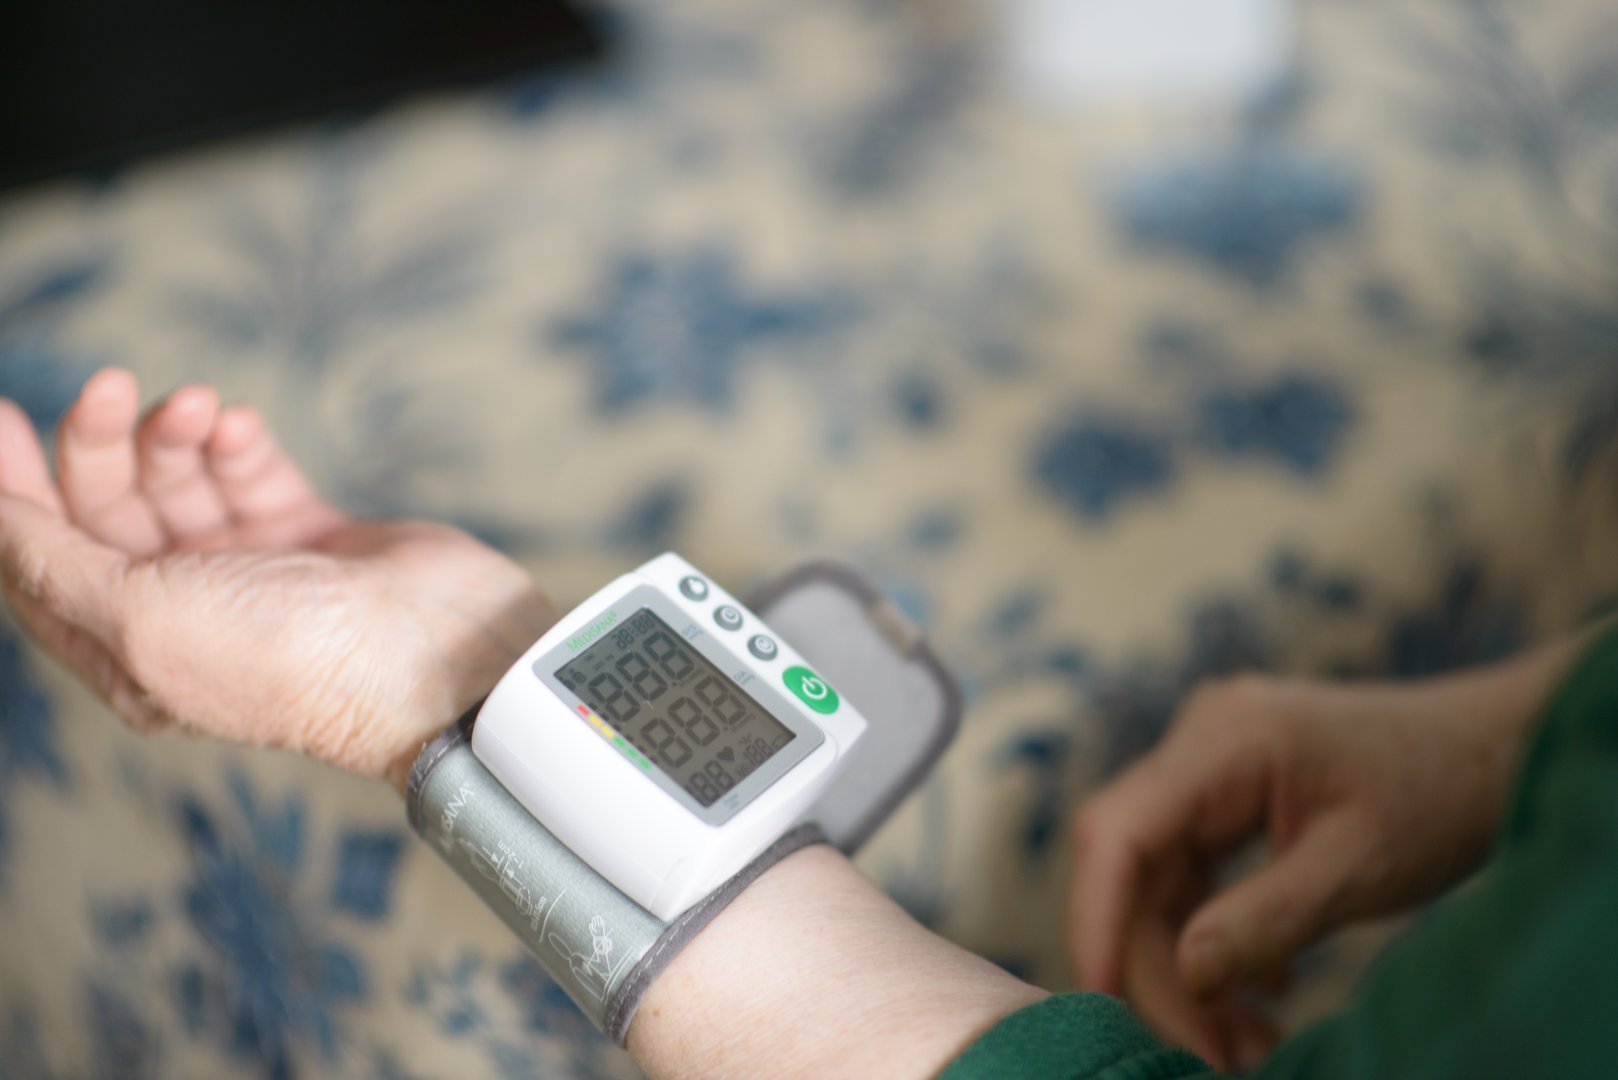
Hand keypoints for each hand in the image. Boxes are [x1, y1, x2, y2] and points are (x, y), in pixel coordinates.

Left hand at [0, 368, 555, 789]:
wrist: (433, 655)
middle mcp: (182, 609)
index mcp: (128, 649)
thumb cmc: (291, 659)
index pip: (40, 557)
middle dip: (103, 440)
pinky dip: (238, 444)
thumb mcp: (141, 619)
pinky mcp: (310, 535)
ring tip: (204, 406)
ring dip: (177, 431)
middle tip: (114, 386)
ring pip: (178, 479)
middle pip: (106, 506)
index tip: (0, 412)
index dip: (11, 487)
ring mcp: (250, 570)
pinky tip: (242, 426)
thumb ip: (48, 563)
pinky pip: (250, 472)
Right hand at [1065, 659, 1571, 1070]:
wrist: (1495, 744)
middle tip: (1208, 1056)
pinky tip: (1265, 991)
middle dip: (1159, 968)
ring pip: (1157, 878)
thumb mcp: (1359, 868)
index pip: (1116, 831)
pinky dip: (1215, 935)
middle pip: (1132, 867)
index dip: (1093, 918)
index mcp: (1223, 740)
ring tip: (1240, 1045)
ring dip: (1187, 965)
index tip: (1099, 999)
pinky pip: (1192, 871)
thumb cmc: (1441, 790)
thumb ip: (1266, 918)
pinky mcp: (1227, 792)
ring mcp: (1209, 765)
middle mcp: (1199, 742)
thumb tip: (1185, 976)